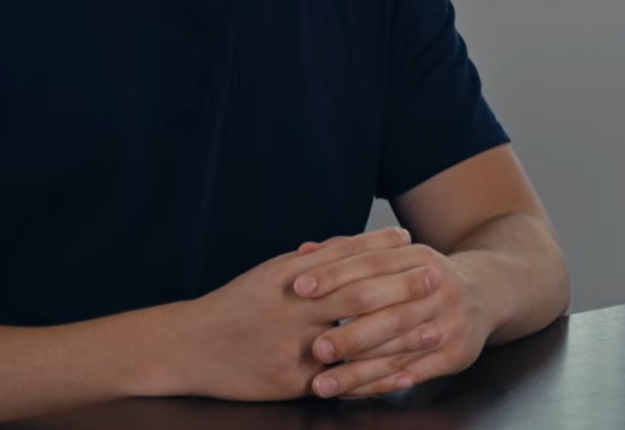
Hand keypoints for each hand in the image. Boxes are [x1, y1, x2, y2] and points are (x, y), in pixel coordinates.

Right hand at [158, 227, 417, 401]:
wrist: (186, 348)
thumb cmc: (236, 305)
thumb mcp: (272, 273)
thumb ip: (317, 258)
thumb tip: (364, 241)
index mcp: (287, 279)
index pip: (342, 259)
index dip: (380, 249)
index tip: (413, 240)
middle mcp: (291, 311)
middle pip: (356, 298)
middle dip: (400, 288)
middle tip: (438, 278)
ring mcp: (291, 349)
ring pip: (354, 342)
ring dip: (398, 337)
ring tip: (434, 330)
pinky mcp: (290, 382)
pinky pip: (341, 381)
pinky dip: (374, 379)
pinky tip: (403, 376)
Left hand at [287, 231, 495, 399]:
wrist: (487, 293)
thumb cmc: (425, 278)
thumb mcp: (400, 257)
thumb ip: (353, 257)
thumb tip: (304, 251)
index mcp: (421, 258)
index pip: (375, 263)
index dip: (336, 274)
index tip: (300, 288)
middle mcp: (440, 289)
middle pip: (391, 313)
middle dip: (351, 334)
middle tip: (316, 349)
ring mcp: (451, 323)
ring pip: (399, 351)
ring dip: (358, 371)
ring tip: (322, 383)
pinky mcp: (457, 354)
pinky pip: (413, 374)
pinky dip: (380, 385)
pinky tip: (351, 392)